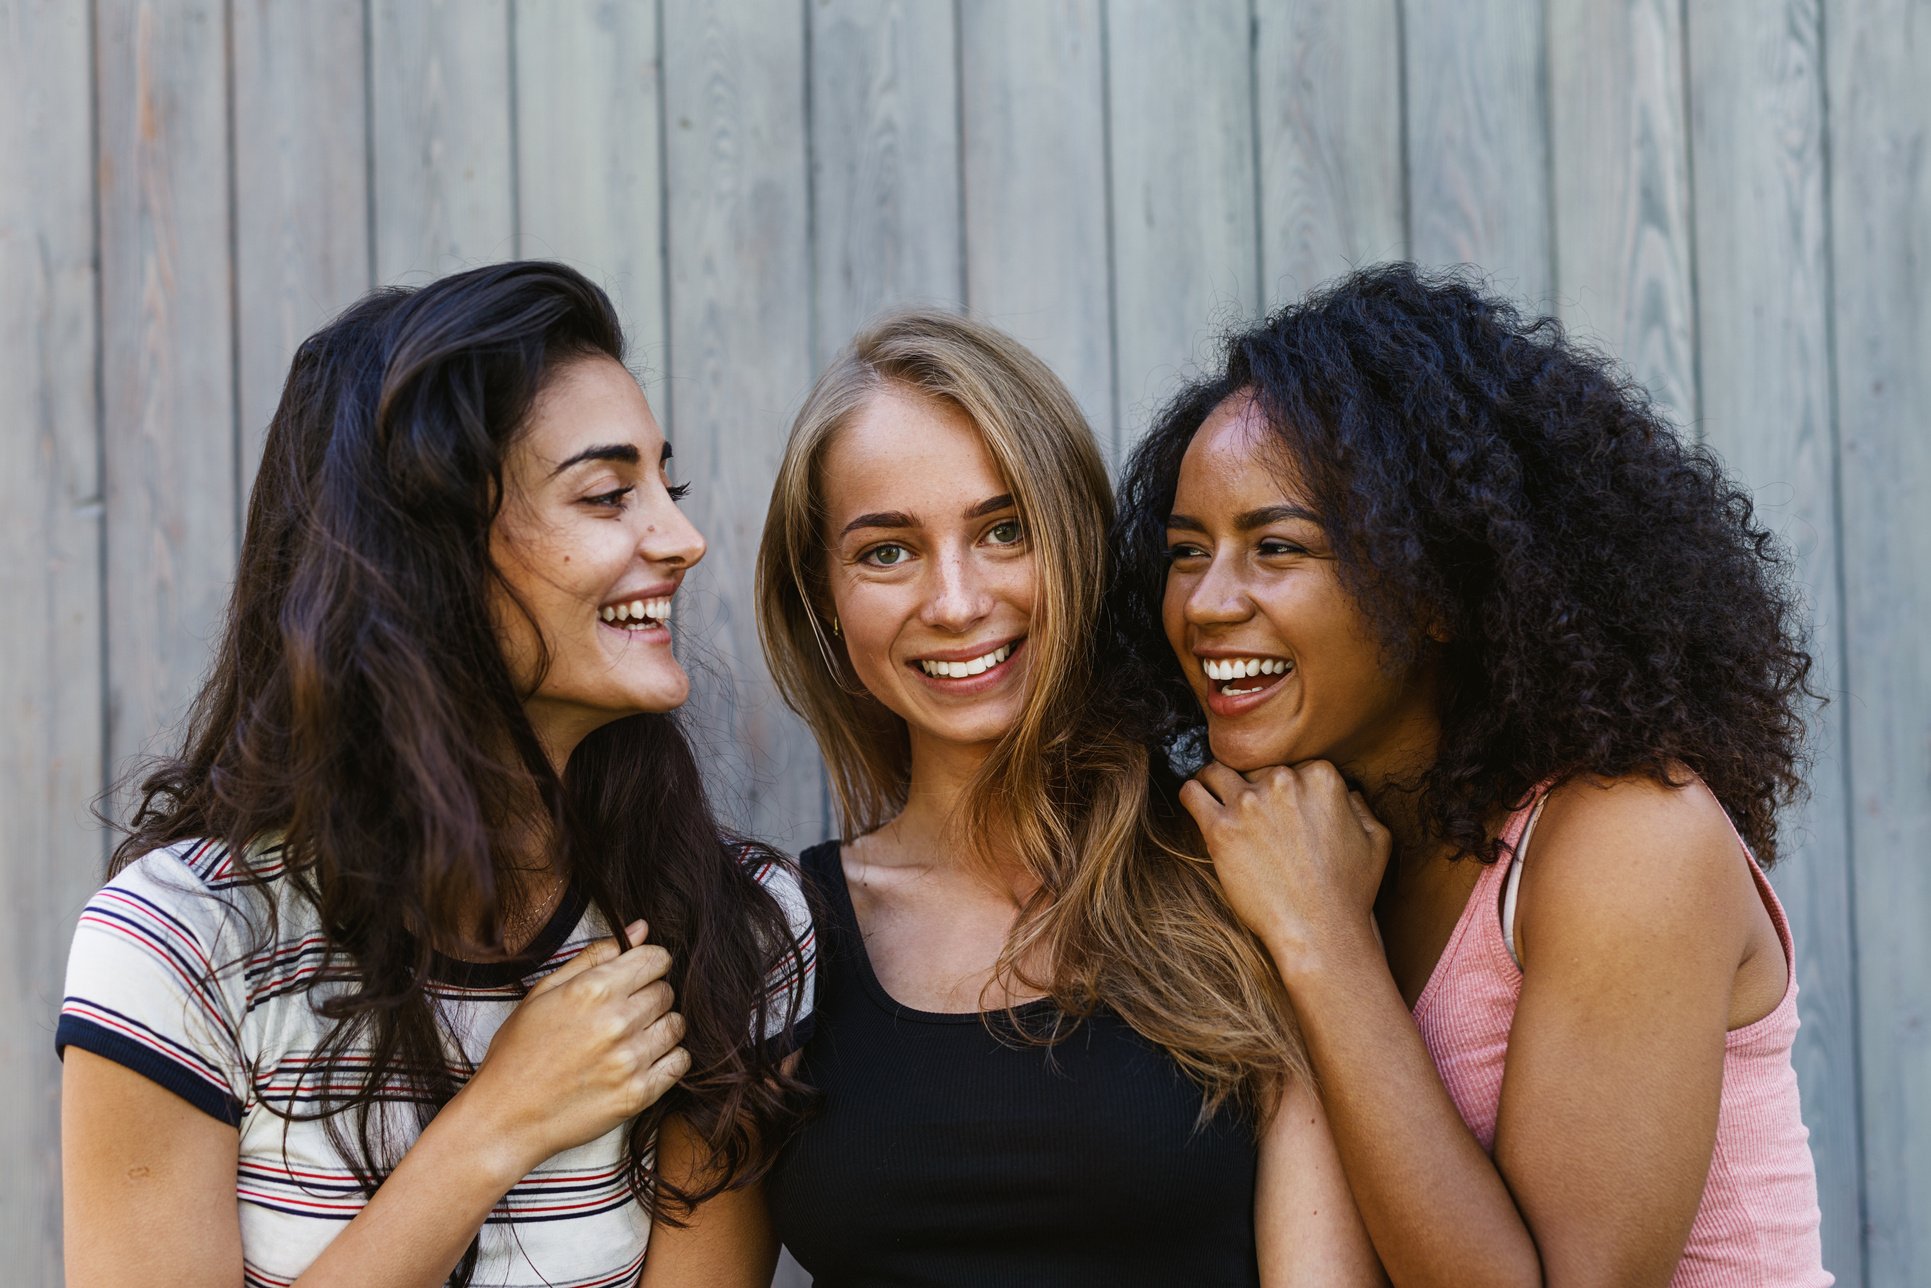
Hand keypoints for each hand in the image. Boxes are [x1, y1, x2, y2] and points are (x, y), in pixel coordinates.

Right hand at [454, 921, 690, 1178]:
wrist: (505, 1117)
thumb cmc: (519, 1052)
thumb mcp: (544, 992)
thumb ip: (595, 956)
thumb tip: (639, 928)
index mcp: (593, 990)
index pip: (656, 958)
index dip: (649, 964)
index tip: (639, 976)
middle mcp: (617, 1021)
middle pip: (667, 991)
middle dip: (651, 995)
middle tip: (625, 1012)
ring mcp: (630, 1060)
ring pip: (677, 1025)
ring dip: (660, 1027)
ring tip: (632, 1037)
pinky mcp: (638, 1094)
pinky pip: (680, 1062)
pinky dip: (668, 1058)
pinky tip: (642, 1060)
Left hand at [1179, 760, 1391, 977]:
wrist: (1320, 931)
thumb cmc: (1350, 892)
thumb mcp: (1376, 840)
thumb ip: (1360, 806)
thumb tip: (1347, 792)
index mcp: (1321, 777)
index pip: (1292, 765)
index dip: (1285, 788)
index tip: (1280, 809)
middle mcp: (1283, 781)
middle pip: (1255, 768)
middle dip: (1252, 787)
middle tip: (1250, 814)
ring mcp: (1249, 803)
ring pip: (1217, 771)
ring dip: (1215, 782)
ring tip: (1214, 796)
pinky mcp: (1221, 828)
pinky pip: (1191, 792)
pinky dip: (1192, 794)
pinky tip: (1198, 805)